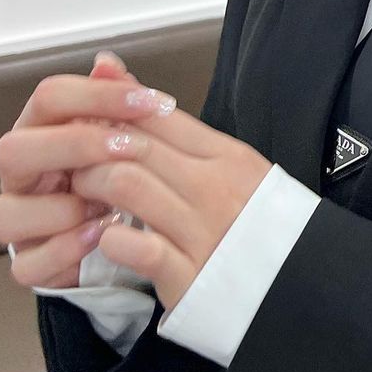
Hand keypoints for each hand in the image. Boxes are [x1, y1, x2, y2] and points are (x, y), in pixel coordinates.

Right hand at [0, 50, 141, 288]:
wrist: (123, 230)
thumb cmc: (115, 172)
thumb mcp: (122, 134)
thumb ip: (115, 99)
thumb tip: (107, 62)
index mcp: (42, 131)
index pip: (48, 97)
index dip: (97, 94)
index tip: (148, 101)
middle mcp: (21, 174)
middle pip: (12, 149)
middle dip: (74, 145)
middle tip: (128, 148)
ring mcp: (19, 221)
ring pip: (3, 213)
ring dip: (63, 208)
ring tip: (111, 204)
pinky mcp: (30, 262)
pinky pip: (28, 263)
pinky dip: (67, 248)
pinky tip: (102, 231)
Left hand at [68, 84, 272, 313]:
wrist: (303, 287)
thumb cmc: (259, 225)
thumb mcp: (233, 169)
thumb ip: (181, 136)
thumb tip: (129, 84)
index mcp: (230, 156)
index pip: (161, 115)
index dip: (114, 110)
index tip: (86, 117)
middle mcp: (216, 186)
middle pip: (139, 143)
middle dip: (93, 145)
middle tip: (69, 155)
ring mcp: (202, 231)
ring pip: (129, 184)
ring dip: (92, 185)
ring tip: (81, 194)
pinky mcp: (190, 278)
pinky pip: (138, 248)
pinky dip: (112, 238)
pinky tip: (105, 237)